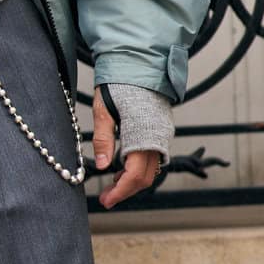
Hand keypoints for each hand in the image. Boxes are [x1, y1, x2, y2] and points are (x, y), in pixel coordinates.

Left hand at [92, 90, 161, 211]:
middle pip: (145, 178)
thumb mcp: (103, 109)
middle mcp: (157, 138)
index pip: (134, 175)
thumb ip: (103, 139)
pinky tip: (123, 167)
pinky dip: (139, 168)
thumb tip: (101, 166)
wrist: (141, 62)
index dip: (120, 192)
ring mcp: (162, 135)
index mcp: (141, 135)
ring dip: (132, 181)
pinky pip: (154, 157)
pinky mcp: (162, 130)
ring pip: (151, 169)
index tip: (106, 201)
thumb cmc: (119, 83)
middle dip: (126, 190)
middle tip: (106, 197)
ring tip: (111, 184)